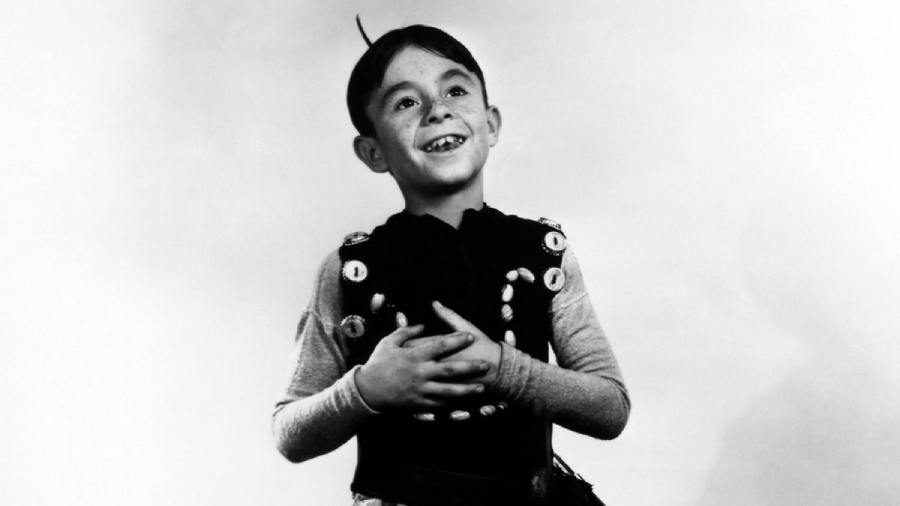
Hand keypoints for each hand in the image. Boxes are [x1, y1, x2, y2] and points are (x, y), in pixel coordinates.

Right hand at [355, 324, 490, 410]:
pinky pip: (438, 405)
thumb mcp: (388, 342)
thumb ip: (406, 331)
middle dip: (470, 367)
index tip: (471, 336)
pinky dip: (453, 404)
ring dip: (467, 389)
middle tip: (487, 365)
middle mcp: (420, 373)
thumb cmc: (377, 364)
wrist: (366, 391)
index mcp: (414, 356)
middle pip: (450, 369)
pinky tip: (466, 403)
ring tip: (482, 387)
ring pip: (448, 391)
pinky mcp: (418, 404)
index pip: (440, 345)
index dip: (457, 340)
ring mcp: (420, 390)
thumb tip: (423, 324)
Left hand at [403, 301, 501, 386]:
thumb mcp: (466, 328)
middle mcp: (435, 365)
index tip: (402, 343)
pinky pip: (427, 394)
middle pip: (411, 363)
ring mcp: (438, 381)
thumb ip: (448, 316)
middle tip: (397, 359)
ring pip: (416, 380)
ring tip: (404, 375)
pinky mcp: (445, 393)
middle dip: (402, 361)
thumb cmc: (482, 346)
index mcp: (438, 349)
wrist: (498, 370)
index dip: (406, 343)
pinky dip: (420, 392)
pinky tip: (415, 390)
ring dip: (409, 378)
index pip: (413, 344)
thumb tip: (435, 304)